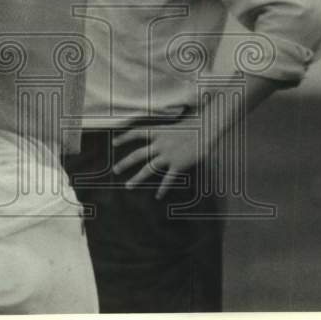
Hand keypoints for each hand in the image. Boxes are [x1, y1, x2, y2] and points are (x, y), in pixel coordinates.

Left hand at [112, 109, 235, 199]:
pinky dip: (163, 189)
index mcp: (158, 131)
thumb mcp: (177, 123)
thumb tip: (162, 133)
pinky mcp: (178, 165)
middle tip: (115, 170)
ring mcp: (168, 155)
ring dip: (137, 178)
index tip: (114, 142)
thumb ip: (167, 131)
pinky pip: (168, 179)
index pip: (136, 133)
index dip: (124, 137)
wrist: (207, 129)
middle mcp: (160, 144)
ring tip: (128, 186)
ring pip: (148, 168)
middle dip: (125, 163)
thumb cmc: (195, 124)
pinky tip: (158, 196)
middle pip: (137, 154)